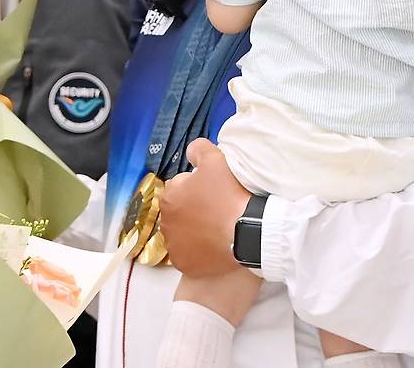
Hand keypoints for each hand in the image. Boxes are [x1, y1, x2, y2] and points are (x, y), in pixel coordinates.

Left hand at [159, 138, 251, 276]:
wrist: (247, 230)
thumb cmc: (229, 193)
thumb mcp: (215, 159)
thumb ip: (199, 148)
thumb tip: (191, 151)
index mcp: (169, 196)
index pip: (180, 186)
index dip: (197, 184)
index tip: (213, 188)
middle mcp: (166, 223)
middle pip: (181, 210)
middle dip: (193, 207)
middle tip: (217, 205)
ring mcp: (175, 246)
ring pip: (184, 232)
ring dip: (195, 228)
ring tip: (218, 225)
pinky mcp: (185, 265)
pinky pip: (190, 254)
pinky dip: (199, 249)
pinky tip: (215, 242)